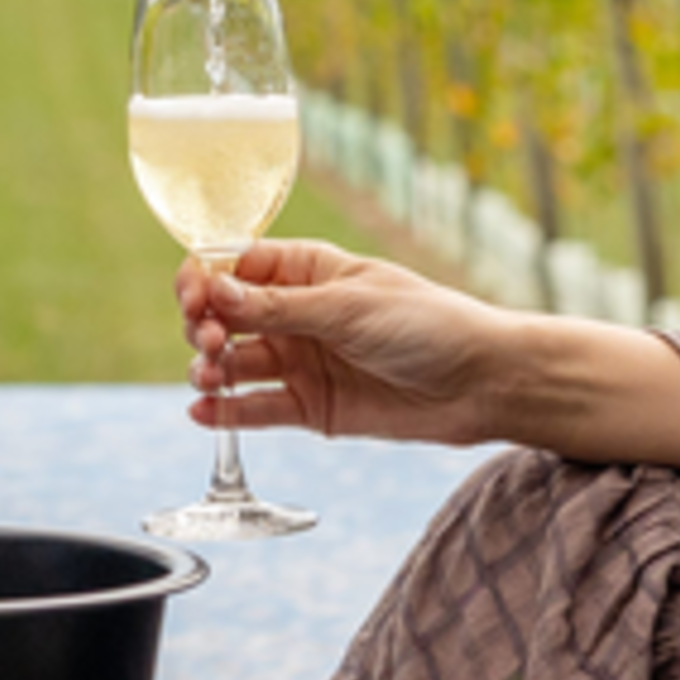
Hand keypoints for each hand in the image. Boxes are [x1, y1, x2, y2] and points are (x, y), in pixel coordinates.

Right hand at [180, 240, 679, 472]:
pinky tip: (203, 412)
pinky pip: (258, 409)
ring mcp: (303, 362)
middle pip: (224, 317)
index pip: (234, 266)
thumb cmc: (428, 325)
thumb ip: (277, 306)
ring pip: (235, 364)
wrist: (485, 383)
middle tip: (212, 345)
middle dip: (205, 327)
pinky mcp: (313, 409)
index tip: (194, 299)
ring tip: (210, 378)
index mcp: (307, 270)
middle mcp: (297, 315)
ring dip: (210, 369)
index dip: (204, 280)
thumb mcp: (349, 307)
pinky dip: (227, 412)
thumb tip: (212, 290)